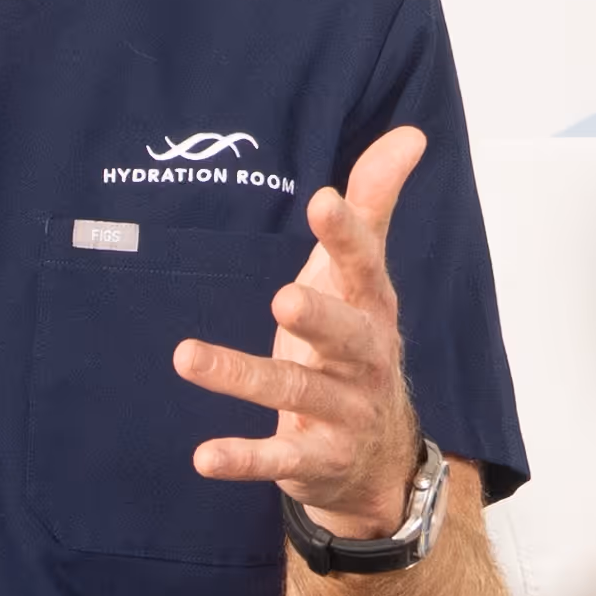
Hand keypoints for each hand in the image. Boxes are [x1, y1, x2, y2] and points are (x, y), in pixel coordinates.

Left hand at [176, 125, 427, 541]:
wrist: (380, 461)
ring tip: (186, 356)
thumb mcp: (363, 278)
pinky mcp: (313, 458)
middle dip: (320, 316)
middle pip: (345, 336)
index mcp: (370, 309)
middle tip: (284, 297)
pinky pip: (276, 457)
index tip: (323, 200)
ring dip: (241, 376)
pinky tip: (202, 455)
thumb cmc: (357, 346)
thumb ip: (374, 205)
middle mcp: (362, 360)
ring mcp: (340, 412)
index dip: (347, 236)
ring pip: (294, 390)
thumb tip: (409, 134)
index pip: (364, 268)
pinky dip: (241, 458)